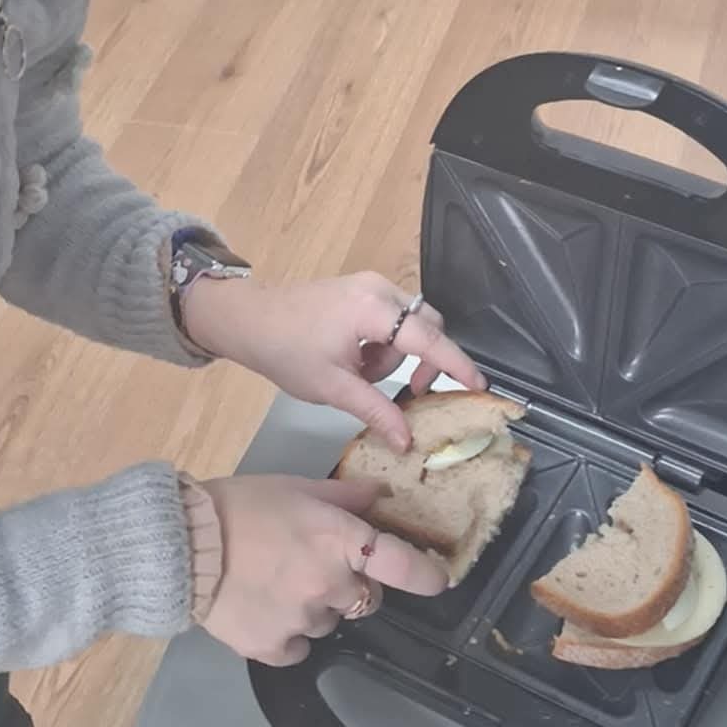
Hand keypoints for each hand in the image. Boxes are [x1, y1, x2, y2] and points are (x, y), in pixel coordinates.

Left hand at [182, 269, 483, 448]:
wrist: (248, 320)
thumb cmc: (286, 351)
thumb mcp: (333, 388)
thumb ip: (376, 411)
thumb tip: (407, 441)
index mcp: (373, 310)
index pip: (429, 339)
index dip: (456, 365)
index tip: (479, 385)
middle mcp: (380, 288)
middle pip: (427, 327)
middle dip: (420, 361)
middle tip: (406, 392)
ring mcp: (371, 285)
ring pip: (409, 326)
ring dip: (394, 355)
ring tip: (358, 374)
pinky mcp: (362, 290)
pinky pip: (392, 319)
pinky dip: (383, 344)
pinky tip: (355, 359)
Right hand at [200, 473, 446, 664]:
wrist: (182, 544)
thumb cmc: (240, 506)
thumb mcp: (296, 488)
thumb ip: (343, 496)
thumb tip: (379, 495)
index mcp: (338, 539)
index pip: (401, 564)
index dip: (427, 576)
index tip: (439, 580)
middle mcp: (329, 583)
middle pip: (366, 598)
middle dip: (353, 585)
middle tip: (317, 566)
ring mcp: (302, 620)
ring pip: (331, 623)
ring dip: (318, 608)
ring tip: (278, 584)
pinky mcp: (273, 648)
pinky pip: (299, 648)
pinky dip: (289, 635)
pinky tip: (265, 610)